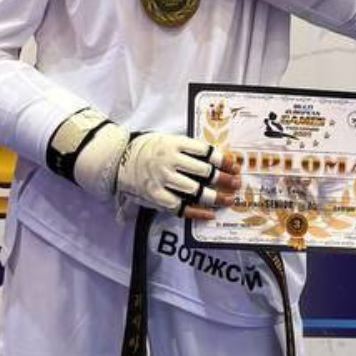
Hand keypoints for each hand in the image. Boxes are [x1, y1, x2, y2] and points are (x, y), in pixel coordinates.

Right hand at [47, 108, 240, 218]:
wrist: (119, 158)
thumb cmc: (149, 148)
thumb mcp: (168, 140)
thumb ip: (190, 150)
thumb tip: (220, 159)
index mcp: (175, 143)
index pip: (206, 151)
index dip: (224, 159)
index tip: (236, 165)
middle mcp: (170, 160)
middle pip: (205, 172)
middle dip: (225, 179)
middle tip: (237, 183)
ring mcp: (162, 179)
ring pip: (196, 190)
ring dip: (216, 196)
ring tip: (228, 199)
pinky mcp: (156, 196)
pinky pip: (181, 207)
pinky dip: (197, 212)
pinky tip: (210, 214)